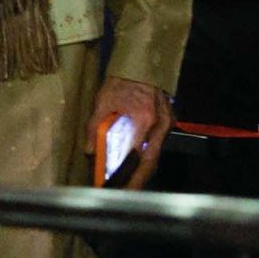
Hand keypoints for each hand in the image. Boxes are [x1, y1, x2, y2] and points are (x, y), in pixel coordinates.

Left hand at [84, 76, 171, 191]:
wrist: (143, 62)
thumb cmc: (122, 80)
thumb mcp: (103, 101)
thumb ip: (94, 126)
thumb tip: (88, 151)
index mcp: (144, 119)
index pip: (136, 156)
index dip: (126, 175)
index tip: (116, 187)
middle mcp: (160, 124)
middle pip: (151, 162)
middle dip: (138, 182)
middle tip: (126, 195)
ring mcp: (168, 123)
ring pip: (157, 155)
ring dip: (144, 172)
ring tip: (131, 185)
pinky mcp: (170, 121)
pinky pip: (159, 144)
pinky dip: (148, 157)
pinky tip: (138, 165)